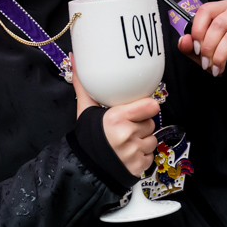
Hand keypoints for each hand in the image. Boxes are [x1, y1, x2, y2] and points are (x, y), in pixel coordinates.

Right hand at [73, 59, 158, 177]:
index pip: (151, 106)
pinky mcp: (139, 167)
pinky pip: (150, 155)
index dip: (146, 107)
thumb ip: (85, 86)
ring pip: (152, 139)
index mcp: (117, 118)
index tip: (139, 109)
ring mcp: (135, 152)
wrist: (83, 168)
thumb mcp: (86, 111)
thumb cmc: (86, 138)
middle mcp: (128, 135)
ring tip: (126, 141)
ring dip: (142, 140)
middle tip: (126, 127)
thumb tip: (74, 58)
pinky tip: (128, 154)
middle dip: (141, 124)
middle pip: (150, 123)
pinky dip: (142, 155)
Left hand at [178, 0, 226, 75]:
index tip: (196, 49)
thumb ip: (191, 45)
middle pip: (219, 25)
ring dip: (221, 58)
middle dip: (208, 48)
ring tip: (217, 70)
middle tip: (205, 64)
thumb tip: (183, 41)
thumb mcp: (206, 46)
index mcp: (224, 7)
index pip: (206, 10)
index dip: (198, 30)